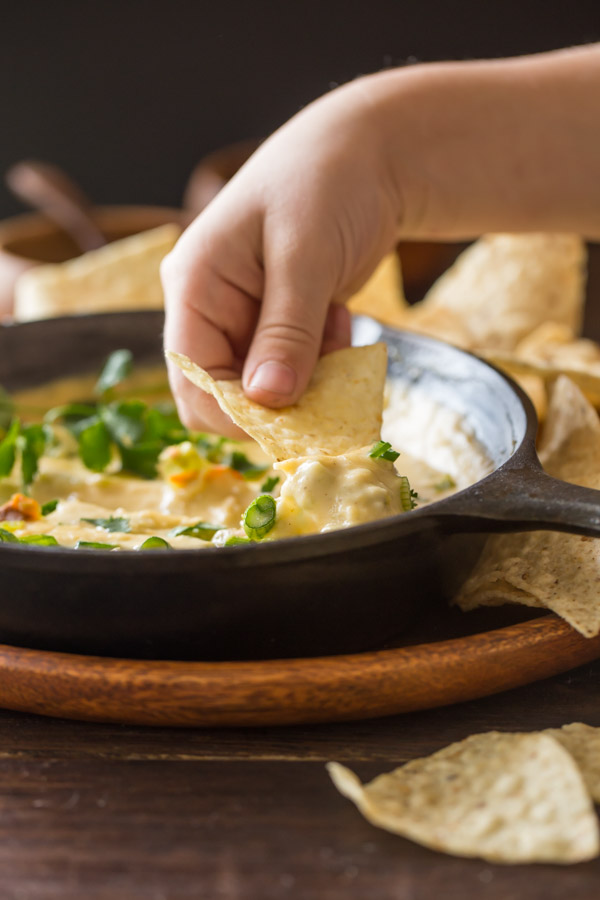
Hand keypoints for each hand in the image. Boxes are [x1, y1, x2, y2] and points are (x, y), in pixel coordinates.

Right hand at [162, 78, 400, 434]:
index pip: (192, 374)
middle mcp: (209, 305)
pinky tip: (339, 322)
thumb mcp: (304, 258)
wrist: (372, 154)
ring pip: (259, 386)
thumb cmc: (328, 183)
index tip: (291, 424)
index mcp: (194, 283)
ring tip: (337, 338)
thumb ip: (286, 332)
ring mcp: (242, 315)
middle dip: (272, 401)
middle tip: (323, 391)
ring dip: (303, 381)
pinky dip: (319, 363)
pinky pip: (288, 368)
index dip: (235, 410)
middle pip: (220, 389)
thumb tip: (267, 400)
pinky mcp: (276, 321)